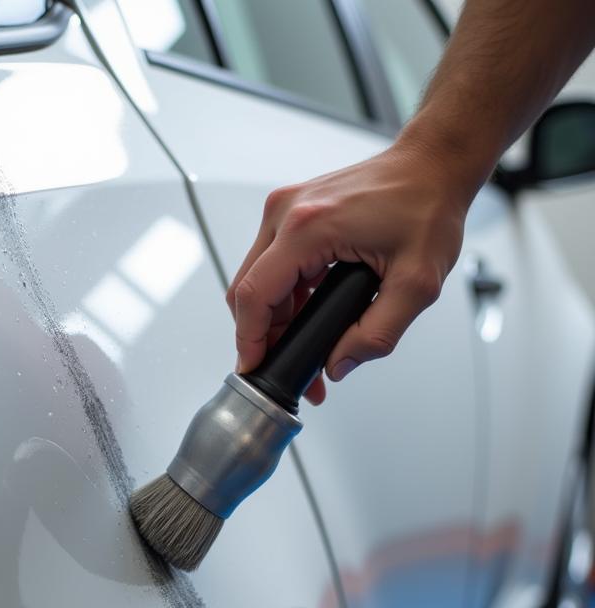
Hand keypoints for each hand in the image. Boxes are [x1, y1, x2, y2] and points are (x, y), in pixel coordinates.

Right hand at [226, 140, 469, 402]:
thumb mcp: (416, 284)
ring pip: (255, 278)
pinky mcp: (292, 210)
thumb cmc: (428, 206)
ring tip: (303, 341)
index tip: (254, 367)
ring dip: (273, 315)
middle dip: (262, 334)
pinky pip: (270, 262)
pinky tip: (308, 311)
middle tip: (290, 364)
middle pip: (246, 290)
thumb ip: (377, 334)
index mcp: (308, 227)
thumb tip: (338, 364)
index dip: (249, 339)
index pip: (253, 296)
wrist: (434, 166)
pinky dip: (282, 293)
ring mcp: (286, 208)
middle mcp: (287, 212)